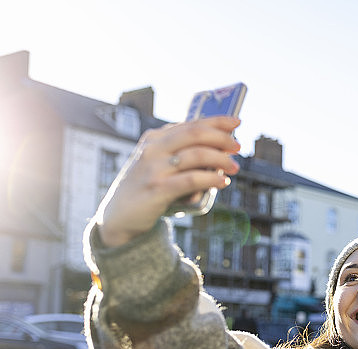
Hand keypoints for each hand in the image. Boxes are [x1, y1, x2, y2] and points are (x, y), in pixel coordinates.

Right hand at [95, 116, 241, 247]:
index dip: (216, 121)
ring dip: (221, 159)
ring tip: (234, 167)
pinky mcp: (157, 190)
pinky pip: (191, 180)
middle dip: (222, 138)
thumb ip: (180, 154)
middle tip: (238, 147)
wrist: (119, 217)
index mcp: (153, 139)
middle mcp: (152, 150)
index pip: (190, 123)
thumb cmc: (146, 189)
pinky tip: (222, 182)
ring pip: (196, 155)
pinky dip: (211, 178)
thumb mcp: (157, 164)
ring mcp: (153, 169)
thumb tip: (219, 150)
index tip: (236, 122)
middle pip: (195, 134)